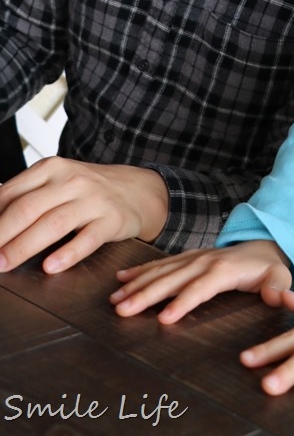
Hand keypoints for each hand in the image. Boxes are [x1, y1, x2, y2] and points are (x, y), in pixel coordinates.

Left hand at [0, 157, 168, 273]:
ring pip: (54, 223)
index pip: (11, 193)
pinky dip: (68, 253)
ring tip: (5, 264)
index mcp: (51, 169)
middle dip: (1, 235)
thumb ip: (26, 196)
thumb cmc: (88, 190)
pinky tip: (51, 265)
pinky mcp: (111, 220)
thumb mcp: (57, 182)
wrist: (137, 189)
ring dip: (24, 246)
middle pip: (28, 208)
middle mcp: (71, 181)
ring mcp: (93, 200)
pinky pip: (88, 238)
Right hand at [110, 240, 292, 321]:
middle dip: (146, 295)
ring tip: (115, 299)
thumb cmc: (270, 268)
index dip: (183, 303)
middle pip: (171, 280)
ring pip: (160, 271)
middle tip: (122, 310)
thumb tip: (274, 297)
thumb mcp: (280, 276)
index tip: (163, 319)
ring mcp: (192, 258)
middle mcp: (203, 261)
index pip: (200, 288)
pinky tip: (121, 278)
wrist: (263, 244)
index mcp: (224, 270)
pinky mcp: (186, 258)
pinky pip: (160, 264)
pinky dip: (140, 270)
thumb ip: (278, 287)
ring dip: (136, 285)